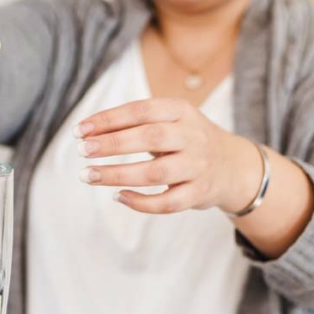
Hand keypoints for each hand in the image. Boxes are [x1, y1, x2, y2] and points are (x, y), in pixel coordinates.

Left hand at [74, 98, 261, 213]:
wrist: (233, 166)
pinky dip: (140, 202)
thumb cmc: (186, 140)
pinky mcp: (199, 194)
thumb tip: (88, 133)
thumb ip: (136, 123)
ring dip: (117, 174)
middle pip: (150, 138)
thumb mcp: (171, 120)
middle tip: (82, 151)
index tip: (80, 130)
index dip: (109, 119)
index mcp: (182, 111)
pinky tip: (119, 196)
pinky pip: (167, 203)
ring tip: (88, 175)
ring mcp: (198, 166)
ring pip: (155, 173)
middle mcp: (193, 136)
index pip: (141, 110)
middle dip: (112, 144)